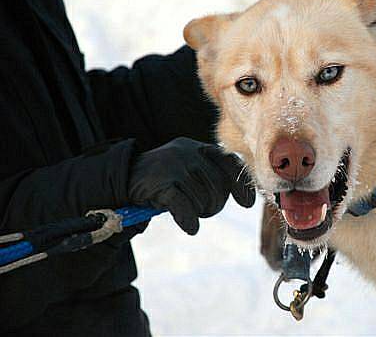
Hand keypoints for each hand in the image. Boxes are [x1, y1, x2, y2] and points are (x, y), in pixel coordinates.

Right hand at [128, 137, 254, 234]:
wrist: (125, 179)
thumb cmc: (167, 180)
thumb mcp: (192, 172)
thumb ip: (215, 177)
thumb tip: (249, 196)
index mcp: (200, 148)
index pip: (231, 163)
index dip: (242, 185)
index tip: (247, 204)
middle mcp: (189, 151)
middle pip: (218, 186)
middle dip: (215, 205)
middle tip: (204, 211)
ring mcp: (173, 164)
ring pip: (202, 198)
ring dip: (199, 212)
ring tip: (188, 211)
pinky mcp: (159, 181)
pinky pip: (184, 205)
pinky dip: (189, 219)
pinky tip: (190, 227)